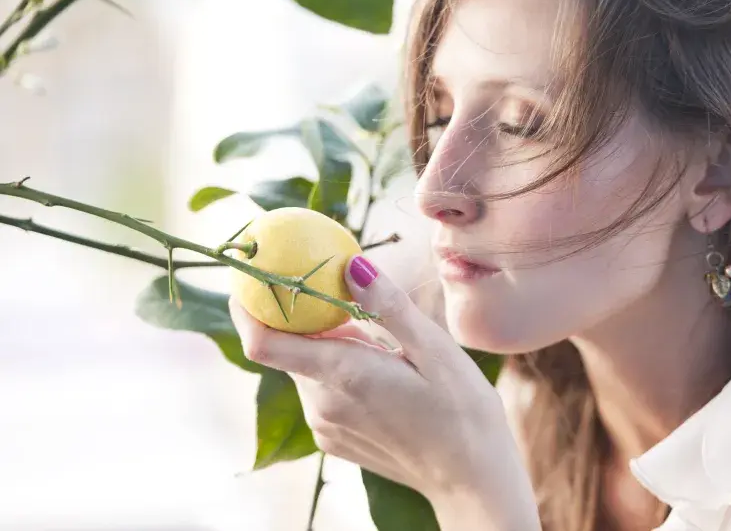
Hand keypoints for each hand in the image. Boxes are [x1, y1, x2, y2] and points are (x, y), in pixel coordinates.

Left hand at [228, 254, 535, 519]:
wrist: (471, 479)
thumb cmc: (461, 411)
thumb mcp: (435, 349)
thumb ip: (388, 306)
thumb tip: (351, 265)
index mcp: (343, 375)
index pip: (263, 343)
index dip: (246, 308)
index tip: (249, 277)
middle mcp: (323, 404)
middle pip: (288, 348)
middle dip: (300, 315)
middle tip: (332, 285)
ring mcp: (326, 425)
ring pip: (307, 368)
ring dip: (326, 343)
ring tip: (374, 335)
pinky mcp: (335, 439)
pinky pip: (322, 391)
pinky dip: (336, 369)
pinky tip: (379, 368)